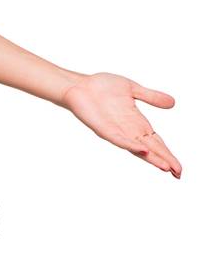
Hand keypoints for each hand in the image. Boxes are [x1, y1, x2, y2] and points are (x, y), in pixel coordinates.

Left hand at [61, 72, 181, 176]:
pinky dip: (131, 144)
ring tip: (165, 167)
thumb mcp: (133, 89)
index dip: (168, 153)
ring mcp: (116, 131)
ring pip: (137, 148)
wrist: (80, 85)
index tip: (179, 167)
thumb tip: (173, 103)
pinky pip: (118, 139)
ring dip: (151, 157)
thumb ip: (151, 97)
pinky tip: (142, 151)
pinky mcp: (103, 129)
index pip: (156, 141)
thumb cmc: (102, 87)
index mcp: (136, 122)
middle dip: (165, 160)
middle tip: (179, 173)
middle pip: (150, 148)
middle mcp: (128, 130)